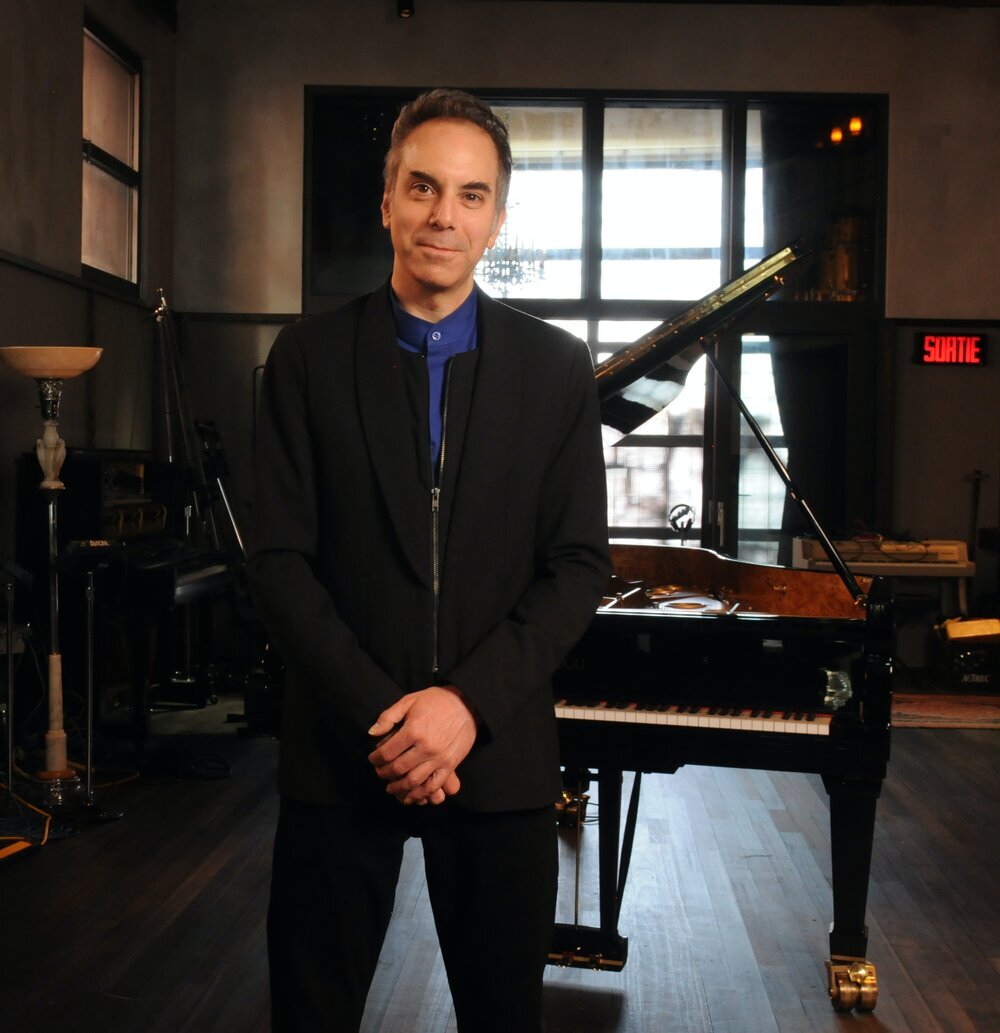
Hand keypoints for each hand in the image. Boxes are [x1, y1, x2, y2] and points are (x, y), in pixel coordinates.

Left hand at [367, 685, 476, 804]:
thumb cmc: (436, 700)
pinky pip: (433, 786)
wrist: (467, 703)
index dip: (375, 759)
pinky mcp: (450, 765)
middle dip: (384, 773)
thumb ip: (389, 717)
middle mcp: (426, 747)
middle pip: (398, 769)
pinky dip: (420, 794)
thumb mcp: (409, 700)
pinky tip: (411, 795)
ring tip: (391, 787)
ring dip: (398, 788)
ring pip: (413, 781)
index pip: (387, 753)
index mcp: (414, 730)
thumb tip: (372, 733)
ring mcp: (439, 758)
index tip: (372, 759)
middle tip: (379, 772)